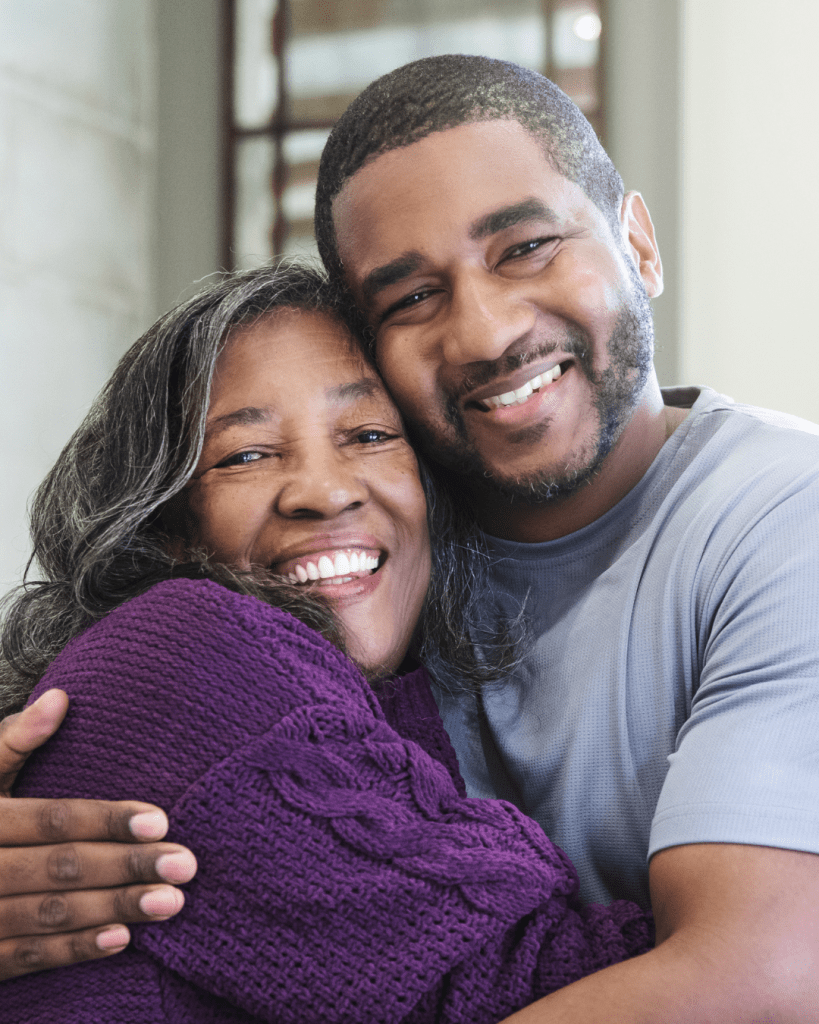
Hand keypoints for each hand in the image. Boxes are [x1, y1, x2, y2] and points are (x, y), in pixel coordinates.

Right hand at [0, 689, 196, 979]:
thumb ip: (12, 738)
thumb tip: (61, 697)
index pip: (50, 819)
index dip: (105, 820)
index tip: (161, 821)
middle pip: (59, 868)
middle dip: (126, 866)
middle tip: (185, 864)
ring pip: (49, 914)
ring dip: (113, 908)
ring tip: (172, 901)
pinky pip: (25, 957)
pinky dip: (73, 950)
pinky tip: (123, 939)